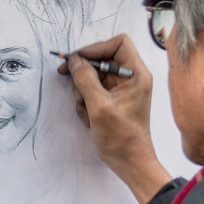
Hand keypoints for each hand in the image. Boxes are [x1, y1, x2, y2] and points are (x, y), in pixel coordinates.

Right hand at [60, 35, 171, 203]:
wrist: (129, 160)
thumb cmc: (121, 135)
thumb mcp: (99, 105)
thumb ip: (85, 79)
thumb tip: (73, 60)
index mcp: (136, 74)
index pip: (118, 43)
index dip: (96, 47)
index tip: (78, 59)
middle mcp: (130, 77)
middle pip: (102, 58)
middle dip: (84, 70)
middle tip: (67, 76)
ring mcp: (120, 88)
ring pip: (94, 74)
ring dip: (82, 88)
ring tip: (84, 106)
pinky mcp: (112, 99)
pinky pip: (92, 88)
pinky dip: (85, 99)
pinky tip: (88, 115)